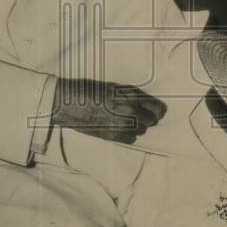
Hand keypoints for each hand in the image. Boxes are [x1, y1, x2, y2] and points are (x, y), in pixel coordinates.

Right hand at [51, 77, 166, 143]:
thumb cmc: (89, 90)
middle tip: (137, 114)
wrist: (69, 103)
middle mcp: (130, 111)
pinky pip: (131, 139)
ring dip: (137, 126)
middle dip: (147, 118)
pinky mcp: (113, 136)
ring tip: (124, 119)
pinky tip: (118, 127)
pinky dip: (128, 134)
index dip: (157, 109)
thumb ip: (132, 96)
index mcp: (132, 96)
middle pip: (151, 121)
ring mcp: (122, 125)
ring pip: (141, 131)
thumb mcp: (114, 87)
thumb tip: (145, 105)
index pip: (157, 108)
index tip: (155, 110)